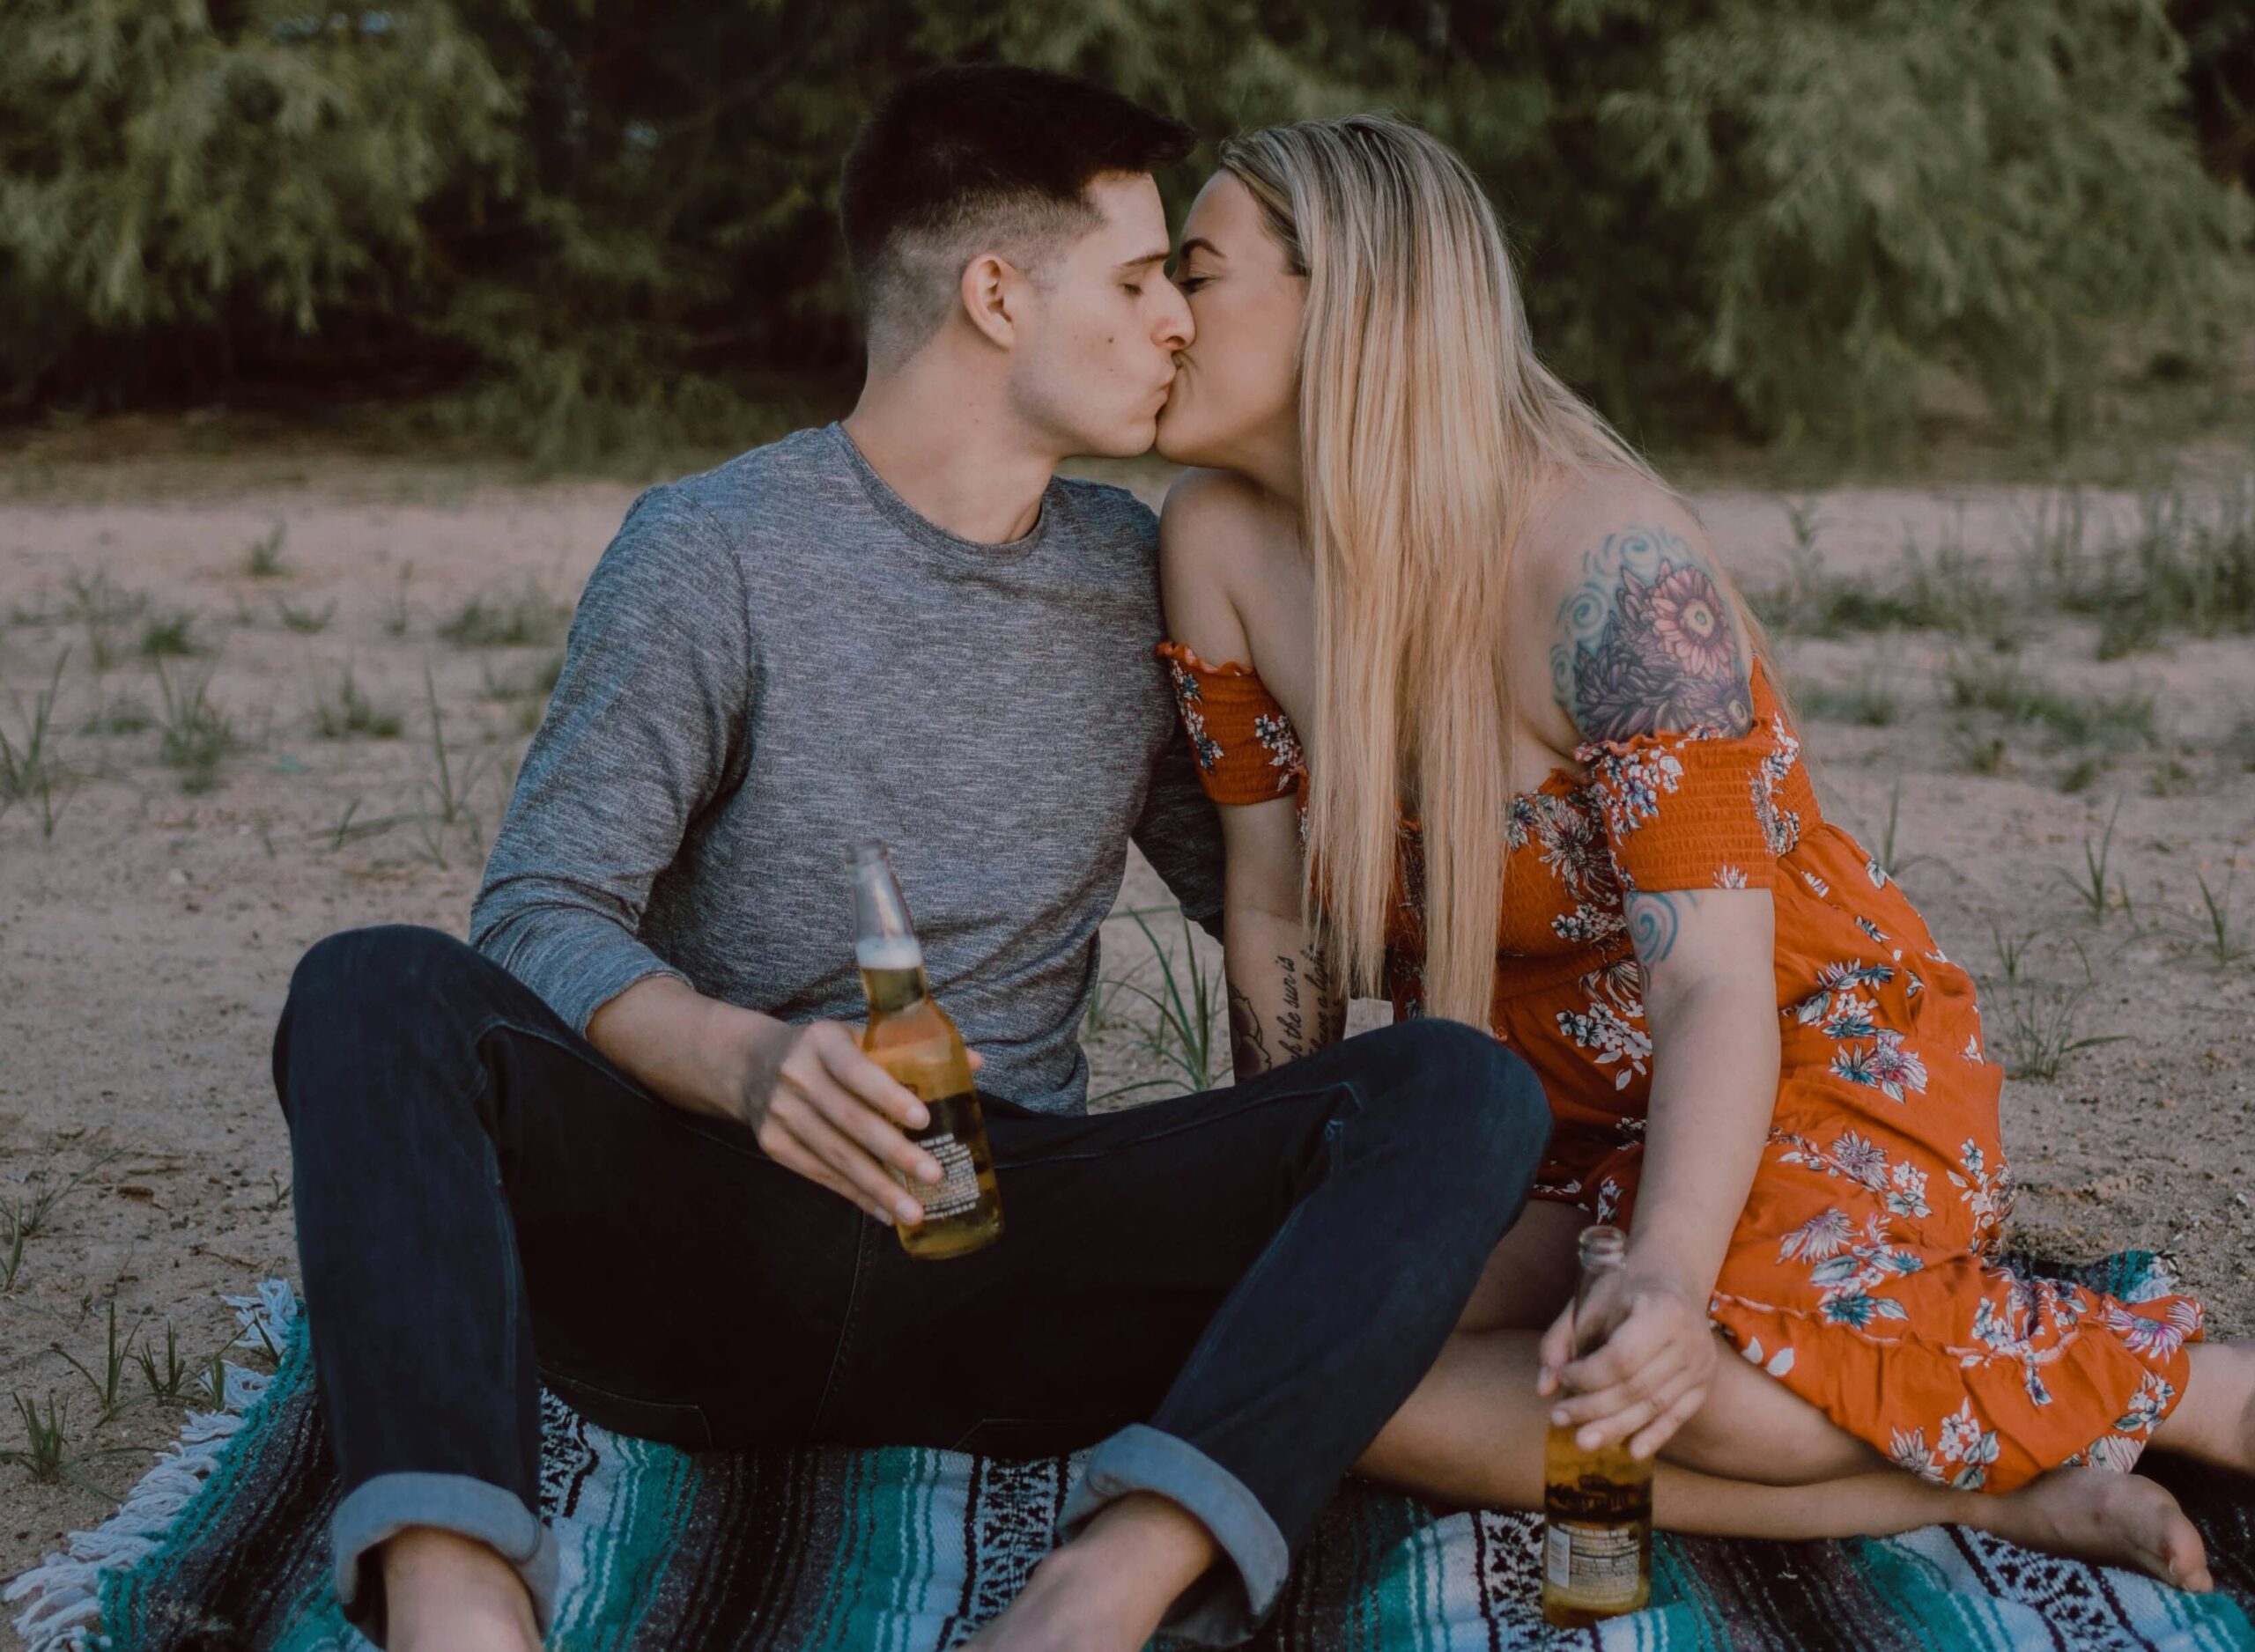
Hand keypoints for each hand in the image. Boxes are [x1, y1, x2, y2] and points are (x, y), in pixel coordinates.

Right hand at [728, 1018, 983, 1226]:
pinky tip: (884, 1212)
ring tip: (915, 1211)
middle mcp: (797, 1076)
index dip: (888, 1096)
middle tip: (934, 1175)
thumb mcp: (856, 1036)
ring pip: (835, 1157)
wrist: (751, 1065)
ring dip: (878, 1188)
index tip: (922, 1120)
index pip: (857, 1070)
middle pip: (850, 1121)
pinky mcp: (774, 1144)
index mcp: (823, 1042)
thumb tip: (976, 1063)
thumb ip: (909, 1050)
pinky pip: (820, 1176)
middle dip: (894, 1153)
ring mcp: (781, 1113)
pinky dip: (856, 1196)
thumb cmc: (824, 1051)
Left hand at [1535, 1270, 1716, 1460]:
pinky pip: (1678, 1416)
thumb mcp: (1589, 1301)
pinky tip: (1630, 1452)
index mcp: (1662, 1311)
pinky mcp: (1704, 1383)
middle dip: (1594, 1408)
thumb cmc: (1624, 1287)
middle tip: (1559, 1418)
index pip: (1621, 1358)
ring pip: (1654, 1407)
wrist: (1673, 1279)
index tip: (1562, 1377)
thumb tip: (1543, 1389)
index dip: (1587, 1376)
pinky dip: (1654, 1436)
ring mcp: (1701, 1365)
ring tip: (1582, 1440)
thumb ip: (1561, 1340)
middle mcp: (1689, 1340)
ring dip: (1615, 1428)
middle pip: (1637, 1388)